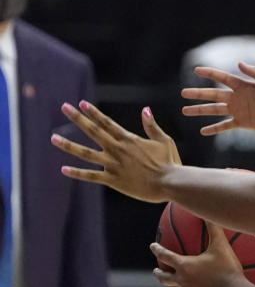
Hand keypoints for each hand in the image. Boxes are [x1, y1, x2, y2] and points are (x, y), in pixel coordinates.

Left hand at [52, 103, 180, 202]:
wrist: (169, 183)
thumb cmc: (170, 162)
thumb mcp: (164, 140)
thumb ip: (152, 126)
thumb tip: (145, 110)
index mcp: (129, 139)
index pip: (107, 123)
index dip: (94, 113)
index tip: (82, 103)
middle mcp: (117, 149)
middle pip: (93, 131)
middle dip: (77, 118)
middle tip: (64, 107)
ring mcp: (113, 165)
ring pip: (86, 153)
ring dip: (68, 145)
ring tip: (53, 138)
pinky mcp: (113, 180)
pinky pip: (91, 176)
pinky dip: (77, 173)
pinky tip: (64, 169)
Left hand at [151, 221, 244, 286]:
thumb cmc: (227, 269)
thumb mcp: (221, 246)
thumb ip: (214, 228)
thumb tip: (210, 212)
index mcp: (185, 266)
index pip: (165, 255)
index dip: (158, 249)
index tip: (153, 246)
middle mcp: (181, 281)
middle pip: (164, 278)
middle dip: (158, 273)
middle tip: (156, 271)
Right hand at [181, 62, 254, 134]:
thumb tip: (239, 63)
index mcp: (244, 85)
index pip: (222, 77)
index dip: (209, 73)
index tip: (196, 70)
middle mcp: (239, 97)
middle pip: (213, 94)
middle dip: (198, 94)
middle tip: (183, 93)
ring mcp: (240, 110)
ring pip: (215, 110)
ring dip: (201, 111)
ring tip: (185, 111)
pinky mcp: (244, 123)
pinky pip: (226, 126)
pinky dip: (215, 129)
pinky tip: (203, 131)